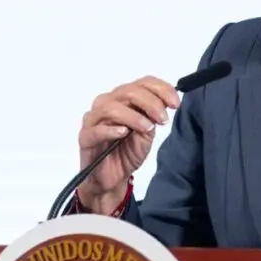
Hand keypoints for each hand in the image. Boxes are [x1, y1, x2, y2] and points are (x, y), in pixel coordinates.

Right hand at [76, 76, 180, 214]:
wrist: (112, 178)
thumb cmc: (126, 152)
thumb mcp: (147, 132)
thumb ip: (153, 116)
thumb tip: (166, 102)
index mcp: (123, 98)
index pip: (143, 83)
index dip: (161, 89)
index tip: (175, 104)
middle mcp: (107, 103)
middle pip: (128, 91)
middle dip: (150, 103)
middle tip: (163, 119)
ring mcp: (94, 120)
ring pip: (111, 107)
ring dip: (133, 116)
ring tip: (147, 128)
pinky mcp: (85, 137)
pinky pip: (96, 130)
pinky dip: (111, 130)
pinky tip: (123, 132)